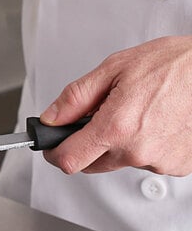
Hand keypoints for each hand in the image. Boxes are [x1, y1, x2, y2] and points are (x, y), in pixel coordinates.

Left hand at [39, 36, 191, 175]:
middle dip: (88, 144)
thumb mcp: (114, 68)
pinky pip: (148, 161)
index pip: (69, 160)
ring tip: (139, 112)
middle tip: (102, 116)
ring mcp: (160, 161)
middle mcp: (138, 150)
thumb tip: (52, 117)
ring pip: (121, 161)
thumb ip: (76, 97)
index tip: (52, 145)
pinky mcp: (178, 166)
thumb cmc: (175, 65)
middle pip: (92, 164)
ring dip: (120, 143)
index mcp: (116, 127)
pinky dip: (145, 145)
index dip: (55, 152)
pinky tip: (156, 122)